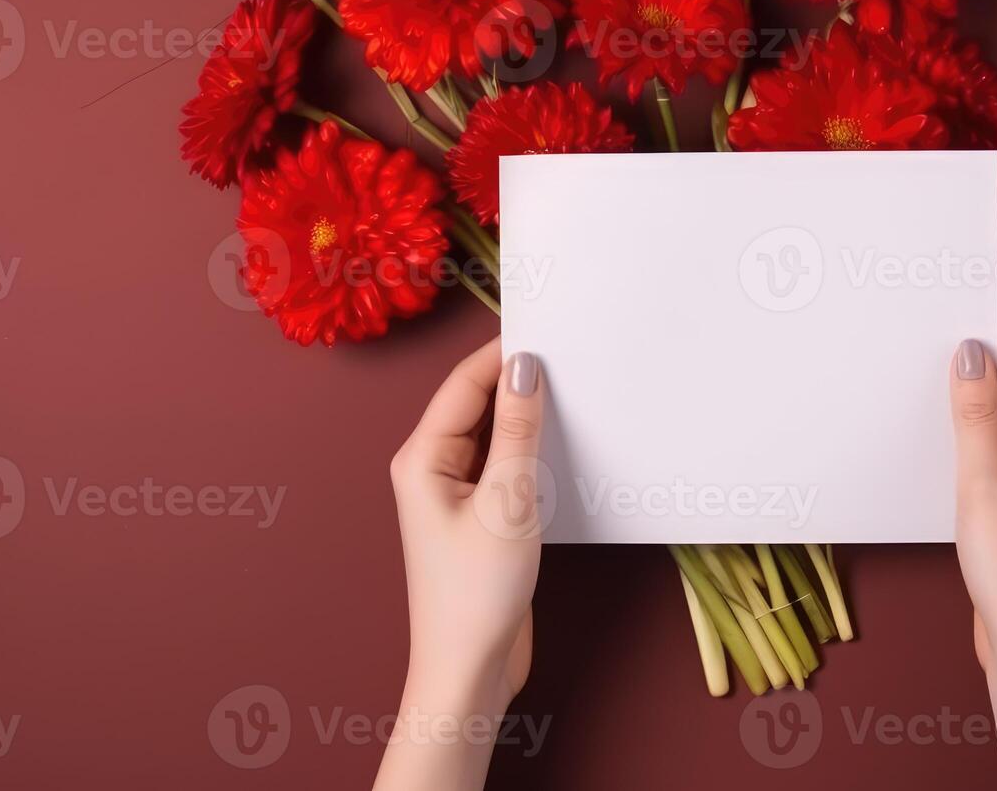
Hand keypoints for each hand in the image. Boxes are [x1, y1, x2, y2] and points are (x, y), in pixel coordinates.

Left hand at [376, 338, 543, 790]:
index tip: (548, 327)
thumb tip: (525, 368)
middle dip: (518, 380)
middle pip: (476, 403)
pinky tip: (563, 447)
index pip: (464, 383)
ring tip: (574, 395)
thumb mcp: (507, 503)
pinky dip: (532, 452)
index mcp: (422, 458)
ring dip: (527, 418)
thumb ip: (517, 431)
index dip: (504, 352)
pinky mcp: (480, 517)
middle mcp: (432, 469)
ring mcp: (455, 494)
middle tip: (570, 356)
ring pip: (494, 435)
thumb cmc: (475, 596)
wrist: (468, 669)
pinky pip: (505, 465)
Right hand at [950, 332, 996, 789]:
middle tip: (935, 365)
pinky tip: (957, 449)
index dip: (990, 348)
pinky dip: (990, 443)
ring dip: (985, 413)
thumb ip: (975, 415)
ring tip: (941, 408)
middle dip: (985, 378)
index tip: (948, 333)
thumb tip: (969, 356)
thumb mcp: (984, 486)